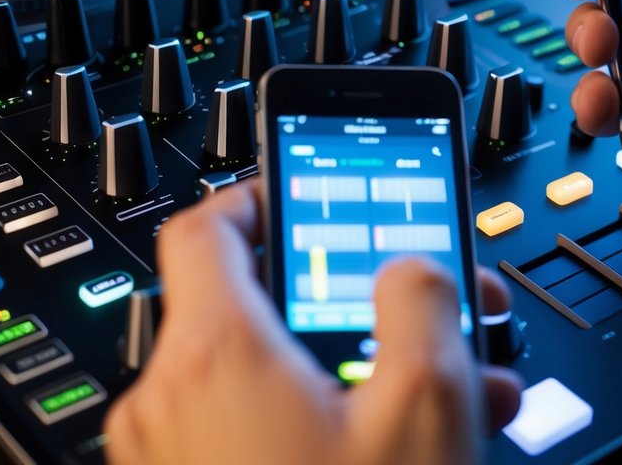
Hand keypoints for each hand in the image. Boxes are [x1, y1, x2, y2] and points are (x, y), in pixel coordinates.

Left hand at [104, 179, 521, 464]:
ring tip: (450, 393)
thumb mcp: (424, 406)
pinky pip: (257, 433)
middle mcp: (172, 404)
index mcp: (218, 356)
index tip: (309, 184)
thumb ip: (424, 302)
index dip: (264, 189)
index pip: (210, 226)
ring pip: (274, 377)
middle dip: (363, 303)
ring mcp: (173, 459)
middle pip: (265, 307)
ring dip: (363, 369)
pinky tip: (405, 447)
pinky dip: (327, 421)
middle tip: (427, 312)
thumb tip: (413, 266)